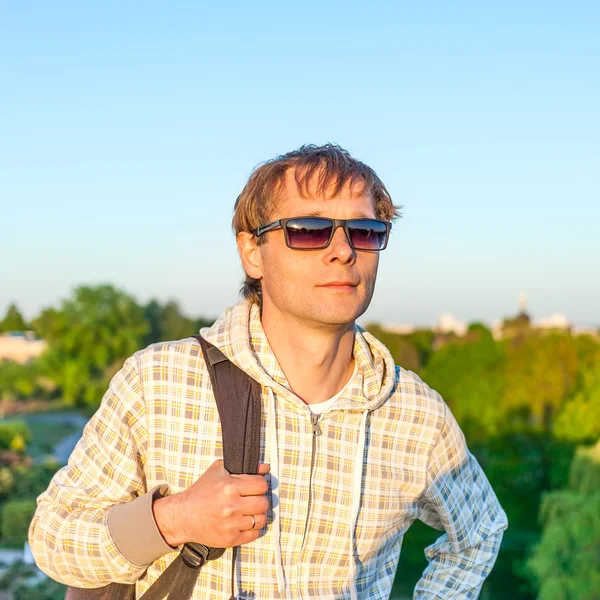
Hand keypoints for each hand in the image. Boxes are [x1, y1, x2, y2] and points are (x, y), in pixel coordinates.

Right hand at [153, 460, 269, 547]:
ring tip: (248, 512)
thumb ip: (243, 468)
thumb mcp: (218, 471)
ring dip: (257, 515)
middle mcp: (232, 506)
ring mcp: (231, 524)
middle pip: (263, 503)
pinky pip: (254, 534)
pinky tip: (244, 522)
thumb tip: (265, 467)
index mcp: (229, 487)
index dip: (259, 485)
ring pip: (261, 519)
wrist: (183, 516)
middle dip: (259, 500)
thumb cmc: (201, 492)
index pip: (262, 485)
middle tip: (251, 500)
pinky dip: (252, 529)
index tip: (254, 487)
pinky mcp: (230, 539)